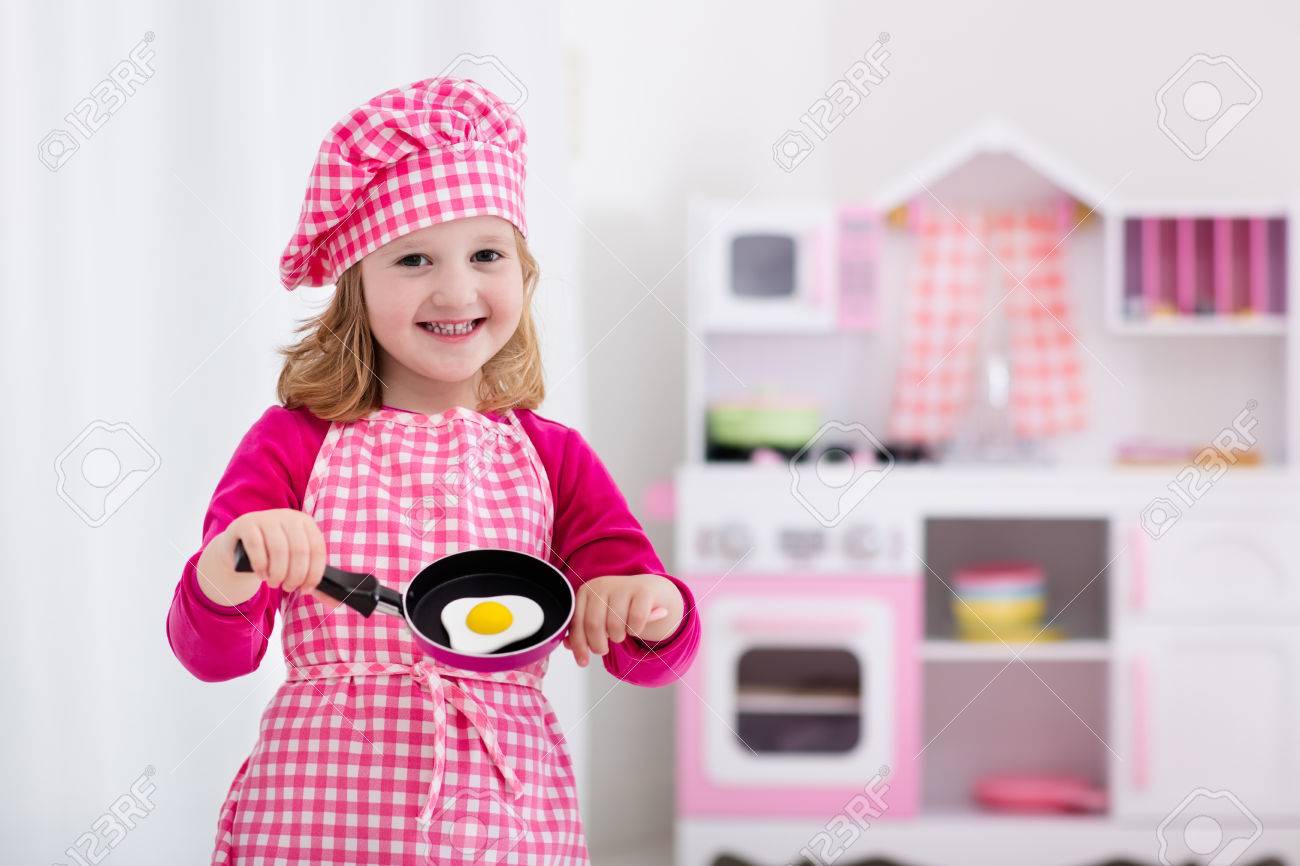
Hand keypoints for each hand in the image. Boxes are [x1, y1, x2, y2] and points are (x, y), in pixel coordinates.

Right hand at [222, 509, 341, 610]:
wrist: (239, 547)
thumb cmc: (273, 557)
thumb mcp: (295, 565)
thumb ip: (313, 581)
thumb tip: (336, 603)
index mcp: (306, 523)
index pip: (318, 549)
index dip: (313, 574)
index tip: (305, 589)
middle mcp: (288, 516)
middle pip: (299, 551)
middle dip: (295, 576)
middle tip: (287, 587)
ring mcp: (266, 518)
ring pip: (279, 549)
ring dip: (277, 573)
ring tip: (274, 582)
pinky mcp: (246, 524)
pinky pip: (256, 546)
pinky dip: (260, 566)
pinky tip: (261, 575)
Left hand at [564, 573, 683, 667]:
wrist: (648, 591)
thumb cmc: (619, 607)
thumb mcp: (598, 615)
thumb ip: (582, 629)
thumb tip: (568, 645)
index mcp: (586, 591)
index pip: (577, 622)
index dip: (579, 645)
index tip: (583, 662)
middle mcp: (602, 586)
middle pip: (594, 625)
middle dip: (598, 645)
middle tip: (603, 650)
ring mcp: (623, 587)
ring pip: (615, 625)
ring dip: (618, 637)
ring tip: (621, 633)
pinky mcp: (643, 591)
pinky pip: (636, 620)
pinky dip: (635, 630)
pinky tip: (635, 627)